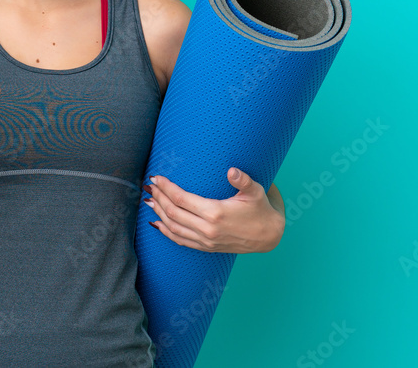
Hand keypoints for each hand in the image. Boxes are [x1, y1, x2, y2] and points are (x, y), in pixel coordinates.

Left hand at [143, 167, 283, 252]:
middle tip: (149, 185)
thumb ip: (243, 180)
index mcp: (215, 213)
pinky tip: (156, 223)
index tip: (156, 177)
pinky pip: (180, 240)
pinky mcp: (206, 247)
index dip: (166, 188)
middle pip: (172, 212)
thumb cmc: (261, 209)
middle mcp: (207, 229)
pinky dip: (165, 231)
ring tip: (148, 200)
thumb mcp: (255, 191)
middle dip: (158, 197)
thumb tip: (231, 170)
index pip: (181, 199)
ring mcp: (205, 241)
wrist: (269, 236)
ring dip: (158, 213)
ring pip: (173, 227)